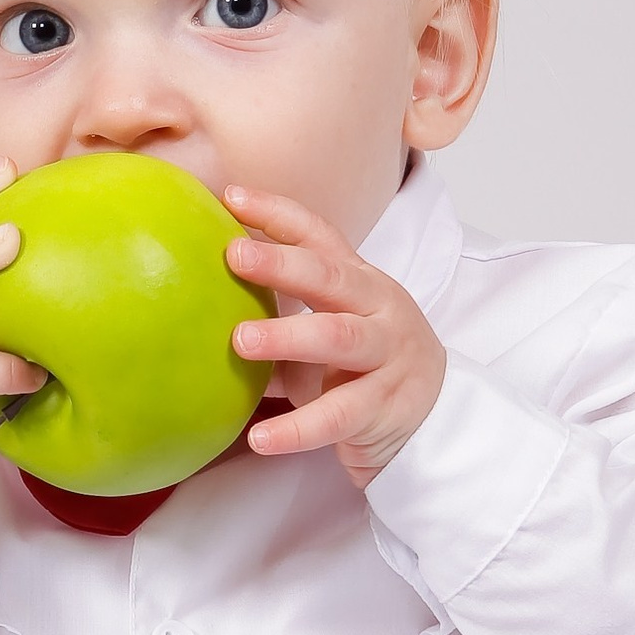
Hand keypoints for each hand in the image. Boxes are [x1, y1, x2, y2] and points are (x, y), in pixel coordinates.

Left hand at [223, 186, 446, 486]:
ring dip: (288, 337)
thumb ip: (276, 315)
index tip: (231, 197)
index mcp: (359, 282)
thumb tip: (198, 302)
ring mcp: (388, 355)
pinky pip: (339, 415)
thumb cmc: (363, 366)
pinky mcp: (386, 406)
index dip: (277, 214)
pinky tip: (260, 438)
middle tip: (233, 255)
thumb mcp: (325, 330)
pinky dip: (297, 428)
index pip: (319, 236)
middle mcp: (378, 308)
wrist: (435, 416)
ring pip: (338, 338)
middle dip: (282, 263)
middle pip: (331, 277)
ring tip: (241, 341)